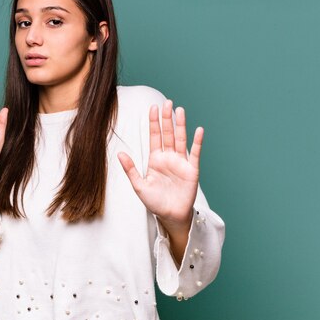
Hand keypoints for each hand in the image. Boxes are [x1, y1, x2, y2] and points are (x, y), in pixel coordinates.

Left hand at [118, 100, 202, 224]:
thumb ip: (131, 169)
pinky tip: (198, 130)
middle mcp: (168, 158)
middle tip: (167, 103)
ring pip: (180, 139)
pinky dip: (197, 142)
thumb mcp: (139, 186)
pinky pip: (195, 153)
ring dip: (180, 125)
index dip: (154, 122)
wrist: (170, 216)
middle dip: (167, 119)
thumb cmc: (155, 202)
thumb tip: (120, 153)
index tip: (153, 108)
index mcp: (155, 159)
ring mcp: (181, 162)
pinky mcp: (191, 170)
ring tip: (180, 110)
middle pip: (168, 134)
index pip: (155, 136)